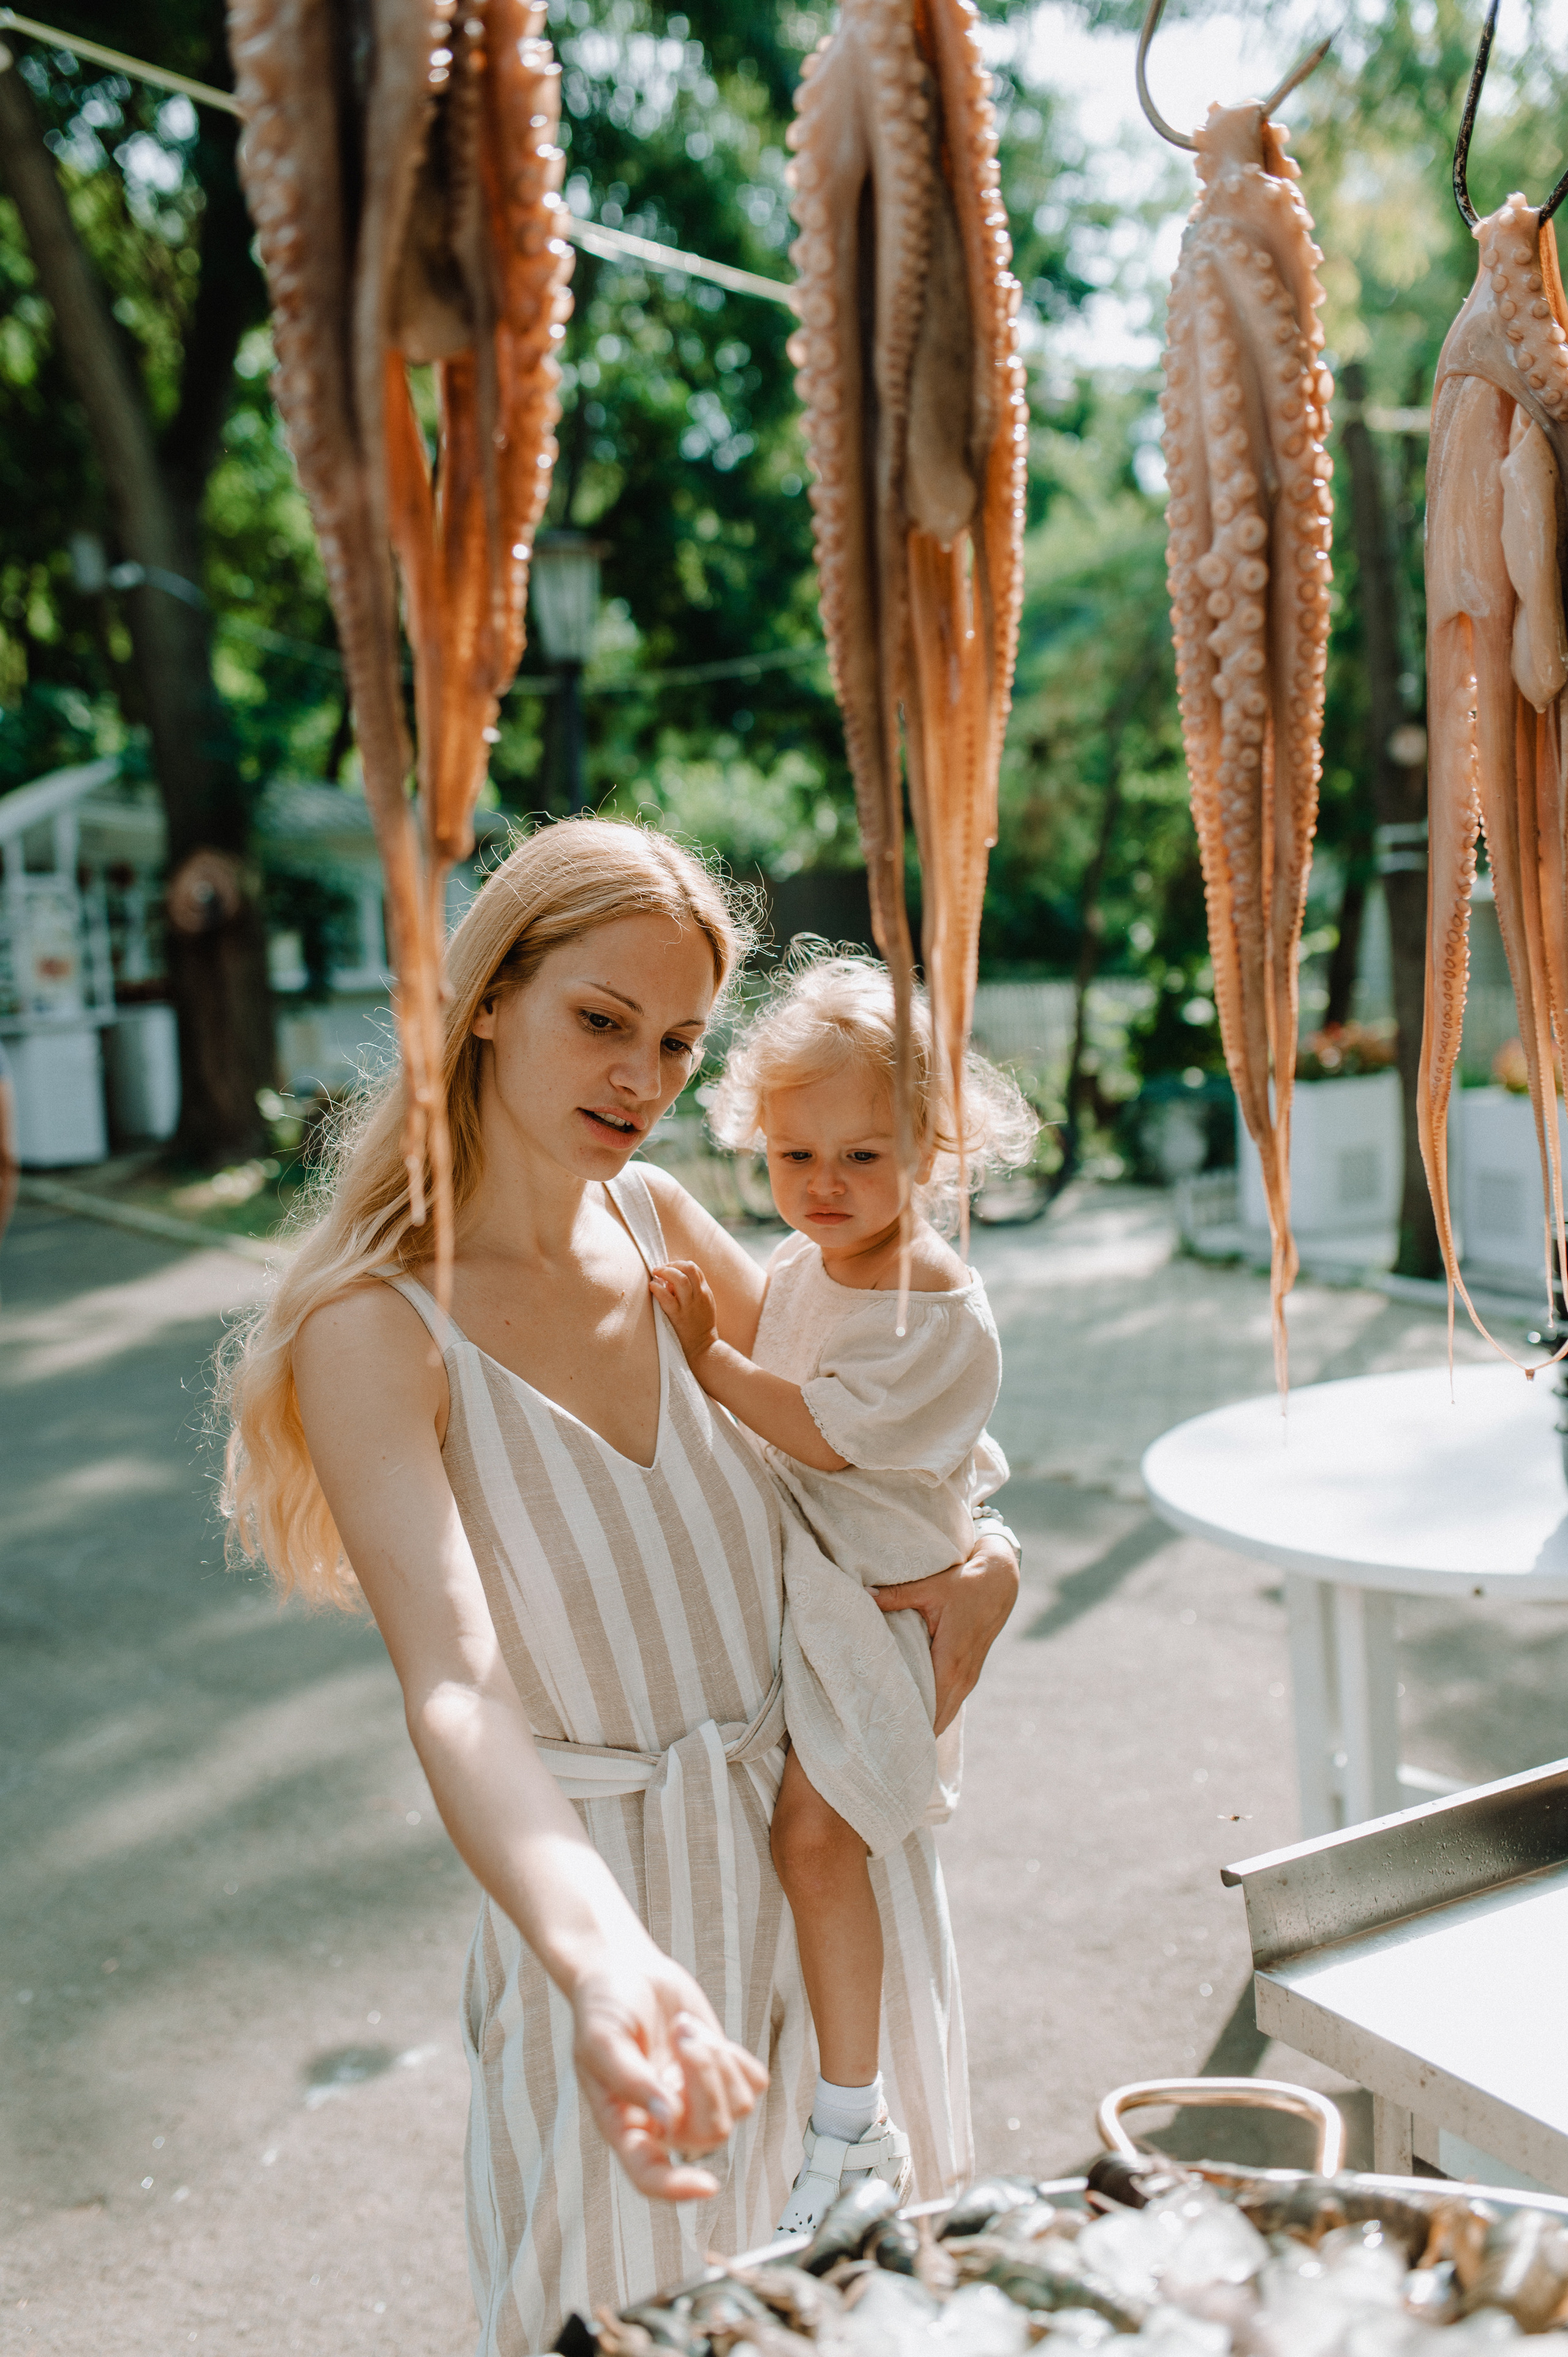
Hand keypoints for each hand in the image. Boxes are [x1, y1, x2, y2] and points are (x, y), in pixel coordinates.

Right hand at [571, 1946, 767, 2200]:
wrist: (626, 1971)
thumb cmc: (603, 2007)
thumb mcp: (602, 2039)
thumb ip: (631, 2081)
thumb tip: (669, 2118)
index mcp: (626, 2124)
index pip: (651, 2174)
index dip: (676, 2189)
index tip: (707, 2186)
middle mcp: (665, 2121)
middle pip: (709, 2133)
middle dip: (704, 2077)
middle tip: (679, 2032)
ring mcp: (698, 2099)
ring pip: (736, 2108)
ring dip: (716, 2059)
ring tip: (683, 2028)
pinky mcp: (722, 2074)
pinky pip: (754, 2086)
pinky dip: (737, 2058)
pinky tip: (707, 2037)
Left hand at [649, 1259, 719, 1363]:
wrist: (703, 1347)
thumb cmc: (700, 1325)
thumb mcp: (702, 1305)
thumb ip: (691, 1291)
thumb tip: (670, 1282)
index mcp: (705, 1292)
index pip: (694, 1269)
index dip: (679, 1264)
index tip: (669, 1268)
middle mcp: (698, 1296)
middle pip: (688, 1269)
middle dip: (672, 1264)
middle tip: (660, 1269)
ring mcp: (689, 1306)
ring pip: (679, 1280)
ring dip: (665, 1272)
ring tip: (655, 1273)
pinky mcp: (678, 1316)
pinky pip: (667, 1298)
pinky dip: (658, 1289)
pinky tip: (652, 1286)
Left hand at [873, 1528, 1017, 1733]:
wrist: (1001, 1582)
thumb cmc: (965, 1584)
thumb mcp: (930, 1587)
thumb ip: (895, 1595)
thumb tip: (863, 1595)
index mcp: (950, 1662)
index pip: (928, 1708)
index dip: (908, 1725)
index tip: (883, 1742)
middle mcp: (962, 1678)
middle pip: (936, 1720)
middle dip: (912, 1734)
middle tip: (880, 1748)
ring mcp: (968, 1679)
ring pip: (945, 1715)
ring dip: (924, 1726)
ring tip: (894, 1741)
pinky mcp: (969, 1675)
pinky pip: (950, 1704)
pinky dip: (934, 1714)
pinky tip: (915, 1720)